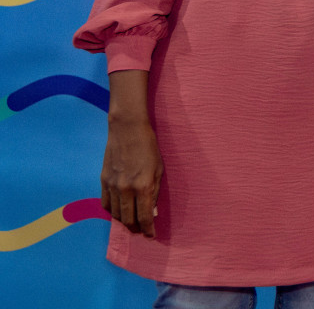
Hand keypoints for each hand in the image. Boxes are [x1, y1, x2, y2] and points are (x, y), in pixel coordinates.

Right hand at [101, 116, 161, 237]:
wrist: (127, 129)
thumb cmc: (149, 147)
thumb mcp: (159, 169)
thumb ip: (155, 191)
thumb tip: (152, 211)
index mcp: (143, 186)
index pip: (144, 216)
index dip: (148, 229)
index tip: (151, 235)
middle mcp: (126, 189)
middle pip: (128, 219)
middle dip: (135, 228)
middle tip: (141, 231)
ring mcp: (112, 186)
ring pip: (115, 214)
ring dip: (123, 221)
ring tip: (131, 222)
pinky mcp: (103, 181)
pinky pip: (105, 204)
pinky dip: (112, 211)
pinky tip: (118, 210)